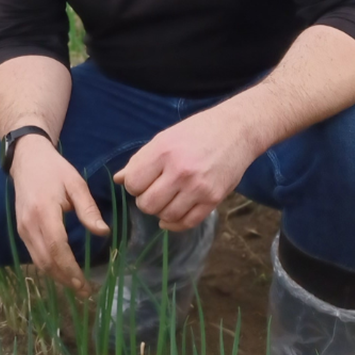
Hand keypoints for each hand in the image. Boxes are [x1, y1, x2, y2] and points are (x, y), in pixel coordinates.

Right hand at [11, 134, 109, 297]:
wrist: (27, 159)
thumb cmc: (55, 170)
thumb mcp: (76, 184)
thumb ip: (88, 209)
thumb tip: (103, 233)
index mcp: (44, 212)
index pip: (58, 249)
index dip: (71, 269)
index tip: (86, 284)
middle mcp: (29, 224)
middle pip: (47, 261)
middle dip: (65, 279)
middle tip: (85, 292)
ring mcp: (22, 229)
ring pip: (39, 262)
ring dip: (57, 277)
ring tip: (76, 286)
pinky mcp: (21, 230)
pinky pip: (34, 254)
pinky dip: (48, 267)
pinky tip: (62, 271)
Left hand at [114, 109, 253, 231]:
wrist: (236, 130)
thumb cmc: (197, 131)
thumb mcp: (165, 138)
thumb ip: (141, 160)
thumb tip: (118, 179)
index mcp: (163, 151)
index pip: (133, 184)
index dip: (134, 185)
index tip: (142, 181)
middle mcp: (180, 171)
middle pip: (147, 204)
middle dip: (146, 201)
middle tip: (154, 191)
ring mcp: (198, 187)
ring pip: (166, 216)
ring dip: (162, 212)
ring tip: (168, 199)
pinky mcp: (214, 199)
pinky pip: (188, 223)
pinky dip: (176, 223)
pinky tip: (174, 214)